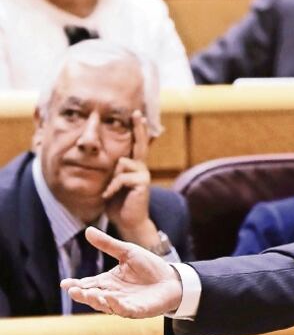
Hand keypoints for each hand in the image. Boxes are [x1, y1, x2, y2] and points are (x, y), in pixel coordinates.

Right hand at [61, 227, 182, 317]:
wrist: (172, 279)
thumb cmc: (149, 266)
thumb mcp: (127, 251)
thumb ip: (108, 244)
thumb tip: (87, 230)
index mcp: (108, 282)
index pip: (88, 284)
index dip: (76, 285)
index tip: (64, 284)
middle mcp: (112, 295)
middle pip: (93, 296)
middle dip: (83, 295)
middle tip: (73, 291)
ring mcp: (124, 304)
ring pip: (106, 306)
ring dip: (97, 301)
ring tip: (89, 294)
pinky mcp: (138, 310)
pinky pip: (125, 310)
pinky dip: (117, 306)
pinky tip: (111, 299)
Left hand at [104, 111, 157, 247]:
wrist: (129, 221)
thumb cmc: (118, 203)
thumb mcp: (111, 184)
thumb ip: (113, 171)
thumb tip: (114, 160)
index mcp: (133, 166)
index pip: (135, 145)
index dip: (137, 130)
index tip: (137, 115)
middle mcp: (141, 167)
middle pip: (140, 143)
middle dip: (139, 128)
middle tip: (137, 114)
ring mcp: (143, 174)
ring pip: (121, 163)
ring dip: (111, 179)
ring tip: (110, 192)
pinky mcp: (142, 182)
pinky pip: (121, 177)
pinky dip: (112, 187)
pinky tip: (109, 195)